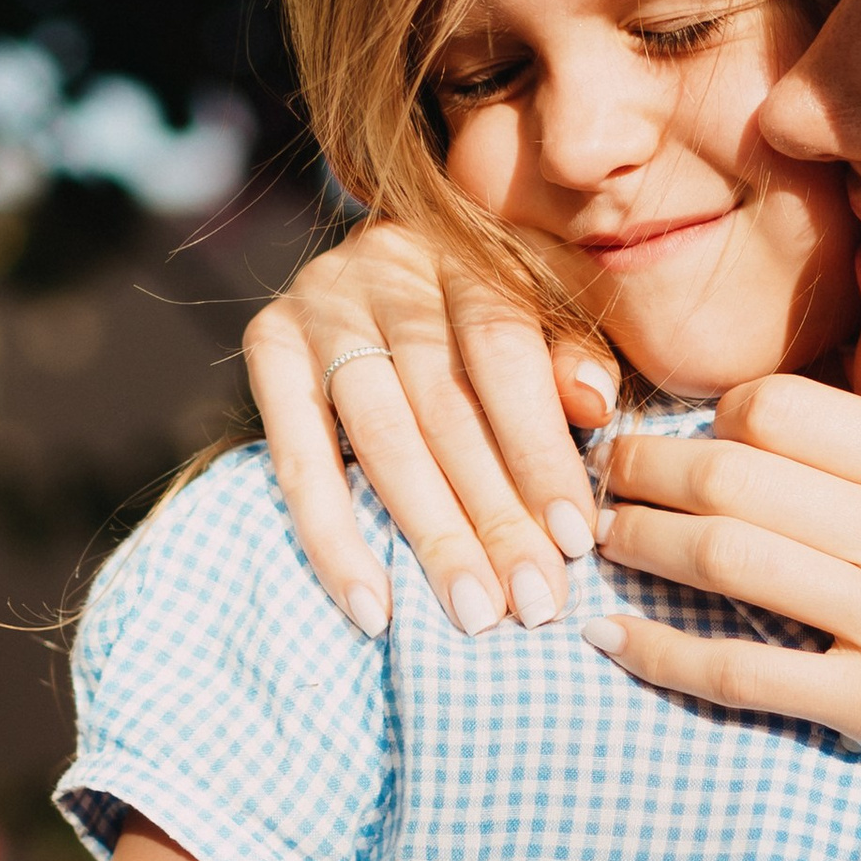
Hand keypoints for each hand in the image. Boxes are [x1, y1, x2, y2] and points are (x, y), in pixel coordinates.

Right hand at [243, 220, 618, 638]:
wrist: (395, 261)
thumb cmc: (497, 302)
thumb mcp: (553, 306)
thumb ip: (575, 353)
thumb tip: (591, 404)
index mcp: (467, 249)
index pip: (503, 351)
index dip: (539, 448)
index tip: (575, 538)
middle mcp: (386, 267)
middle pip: (444, 406)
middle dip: (494, 515)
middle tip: (532, 601)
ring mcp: (319, 304)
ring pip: (380, 437)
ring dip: (430, 535)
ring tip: (473, 612)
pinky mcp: (269, 344)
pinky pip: (297, 458)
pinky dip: (332, 539)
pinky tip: (371, 606)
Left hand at [587, 377, 860, 860]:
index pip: (784, 404)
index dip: (719, 413)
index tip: (696, 430)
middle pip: (732, 468)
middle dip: (644, 463)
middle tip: (605, 472)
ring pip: (724, 556)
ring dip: (641, 543)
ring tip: (602, 541)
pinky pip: (745, 672)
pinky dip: (665, 652)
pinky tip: (617, 641)